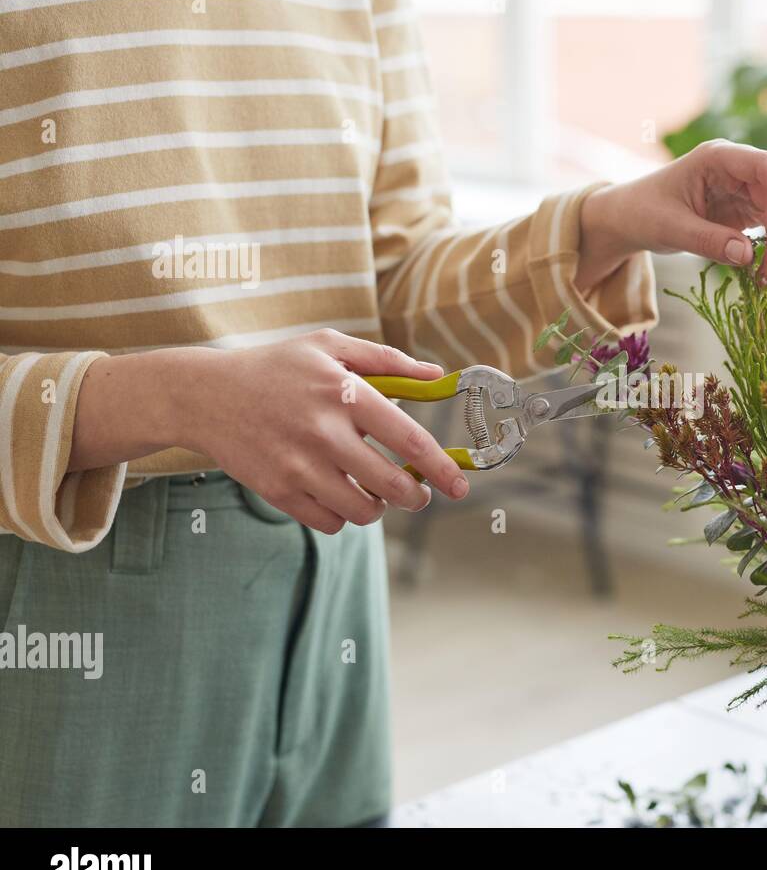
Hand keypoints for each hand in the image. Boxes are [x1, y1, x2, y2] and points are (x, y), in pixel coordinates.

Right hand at [71, 331, 468, 533]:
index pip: (408, 439)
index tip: (460, 485)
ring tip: (374, 491)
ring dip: (378, 508)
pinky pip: (329, 523)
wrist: (205, 395)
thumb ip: (386, 361)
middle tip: (416, 493)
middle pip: (392, 486)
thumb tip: (437, 376)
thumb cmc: (277, 368)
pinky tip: (339, 496)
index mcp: (344, 393)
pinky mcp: (278, 491)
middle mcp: (323, 432)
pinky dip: (342, 516)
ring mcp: (298, 466)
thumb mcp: (329, 346)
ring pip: (362, 511)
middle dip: (415, 496)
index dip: (441, 468)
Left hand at [576, 139, 766, 288]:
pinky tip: (763, 274)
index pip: (764, 167)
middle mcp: (738, 171)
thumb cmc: (644, 212)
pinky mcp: (746, 212)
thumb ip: (706, 240)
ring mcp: (745, 191)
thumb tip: (747, 256)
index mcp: (718, 159)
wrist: (632, 218)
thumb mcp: (669, 228)